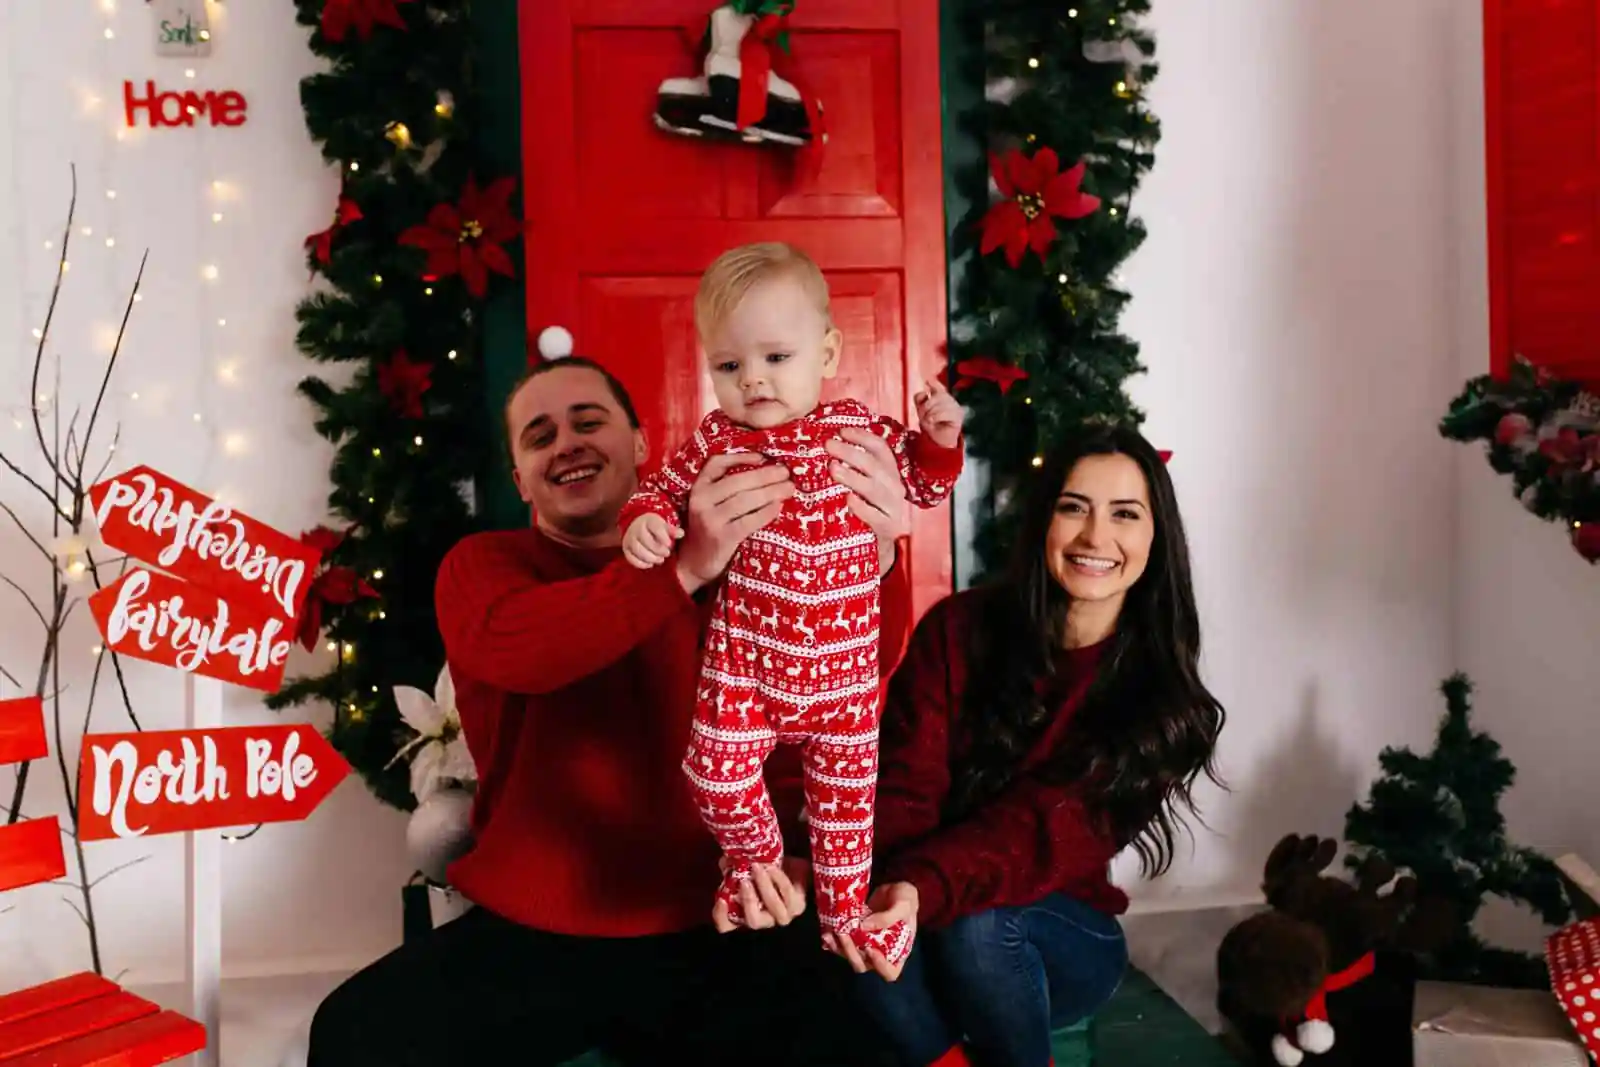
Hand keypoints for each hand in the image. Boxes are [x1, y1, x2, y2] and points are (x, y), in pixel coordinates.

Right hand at [622, 513, 680, 568]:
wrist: (637, 525)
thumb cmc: (654, 527)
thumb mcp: (664, 525)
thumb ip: (672, 530)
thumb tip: (681, 534)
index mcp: (649, 521)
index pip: (655, 528)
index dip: (663, 537)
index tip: (669, 544)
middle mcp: (637, 529)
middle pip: (646, 541)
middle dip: (658, 550)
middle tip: (667, 553)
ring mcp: (629, 539)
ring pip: (638, 550)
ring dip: (651, 558)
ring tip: (660, 559)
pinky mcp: (626, 549)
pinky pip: (631, 558)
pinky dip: (641, 564)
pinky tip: (650, 564)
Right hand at [676, 454, 793, 594]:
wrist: (693, 563)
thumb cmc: (709, 529)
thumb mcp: (710, 505)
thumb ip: (726, 490)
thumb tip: (766, 471)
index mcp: (699, 487)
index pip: (716, 463)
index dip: (740, 457)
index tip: (763, 457)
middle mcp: (701, 500)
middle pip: (737, 481)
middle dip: (765, 475)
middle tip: (786, 473)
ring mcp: (710, 519)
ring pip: (744, 500)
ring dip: (771, 492)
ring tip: (788, 488)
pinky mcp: (721, 538)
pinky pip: (748, 521)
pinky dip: (766, 512)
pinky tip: (778, 507)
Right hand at [712, 856, 809, 931]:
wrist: (791, 869)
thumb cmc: (763, 871)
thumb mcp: (746, 868)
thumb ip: (733, 867)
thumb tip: (725, 862)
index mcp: (745, 914)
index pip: (728, 926)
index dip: (722, 917)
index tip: (721, 900)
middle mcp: (764, 920)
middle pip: (754, 921)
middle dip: (749, 900)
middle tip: (744, 881)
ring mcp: (782, 916)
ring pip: (773, 907)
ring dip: (764, 886)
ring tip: (758, 867)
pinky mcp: (798, 906)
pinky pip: (787, 894)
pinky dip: (778, 879)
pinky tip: (771, 867)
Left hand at [824, 882, 918, 980]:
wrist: (896, 888)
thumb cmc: (906, 899)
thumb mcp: (903, 905)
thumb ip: (887, 917)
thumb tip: (864, 926)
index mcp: (898, 951)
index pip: (889, 972)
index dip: (879, 966)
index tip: (870, 948)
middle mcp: (882, 953)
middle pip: (864, 964)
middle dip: (851, 952)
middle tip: (842, 933)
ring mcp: (868, 945)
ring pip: (850, 956)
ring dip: (839, 947)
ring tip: (829, 933)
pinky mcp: (856, 937)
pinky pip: (843, 945)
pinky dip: (834, 941)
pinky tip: (827, 931)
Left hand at [825, 429, 909, 575]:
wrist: (877, 544)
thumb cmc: (866, 508)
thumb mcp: (864, 485)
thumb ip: (853, 466)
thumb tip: (826, 444)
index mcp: (889, 472)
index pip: (880, 448)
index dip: (862, 437)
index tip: (841, 431)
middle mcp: (894, 487)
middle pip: (874, 465)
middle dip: (850, 453)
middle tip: (828, 445)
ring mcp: (893, 508)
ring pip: (874, 489)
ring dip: (852, 477)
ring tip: (832, 469)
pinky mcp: (888, 528)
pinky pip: (875, 516)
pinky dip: (861, 507)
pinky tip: (848, 500)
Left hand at [913, 377, 963, 449]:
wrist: (939, 441)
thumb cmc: (931, 426)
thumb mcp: (922, 411)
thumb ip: (921, 400)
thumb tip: (924, 391)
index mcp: (942, 397)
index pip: (939, 386)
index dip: (934, 383)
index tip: (928, 381)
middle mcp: (950, 400)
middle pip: (938, 395)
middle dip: (927, 405)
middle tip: (923, 415)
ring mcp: (956, 408)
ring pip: (941, 404)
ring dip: (931, 413)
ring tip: (928, 421)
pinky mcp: (958, 416)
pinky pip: (945, 413)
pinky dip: (936, 418)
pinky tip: (934, 423)